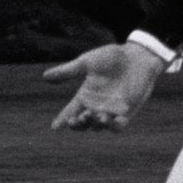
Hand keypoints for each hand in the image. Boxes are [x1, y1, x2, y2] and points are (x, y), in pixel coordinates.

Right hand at [43, 42, 166, 131]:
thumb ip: (69, 71)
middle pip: (83, 123)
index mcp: (85, 95)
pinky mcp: (126, 112)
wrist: (137, 55)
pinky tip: (111, 120)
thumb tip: (44, 76)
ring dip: (95, 124)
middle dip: (78, 124)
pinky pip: (118, 126)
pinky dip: (114, 126)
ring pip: (99, 126)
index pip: (70, 111)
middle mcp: (96, 105)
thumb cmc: (112, 57)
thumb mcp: (88, 62)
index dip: (62, 120)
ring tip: (96, 115)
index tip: (55, 127)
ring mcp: (111, 110)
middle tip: (77, 118)